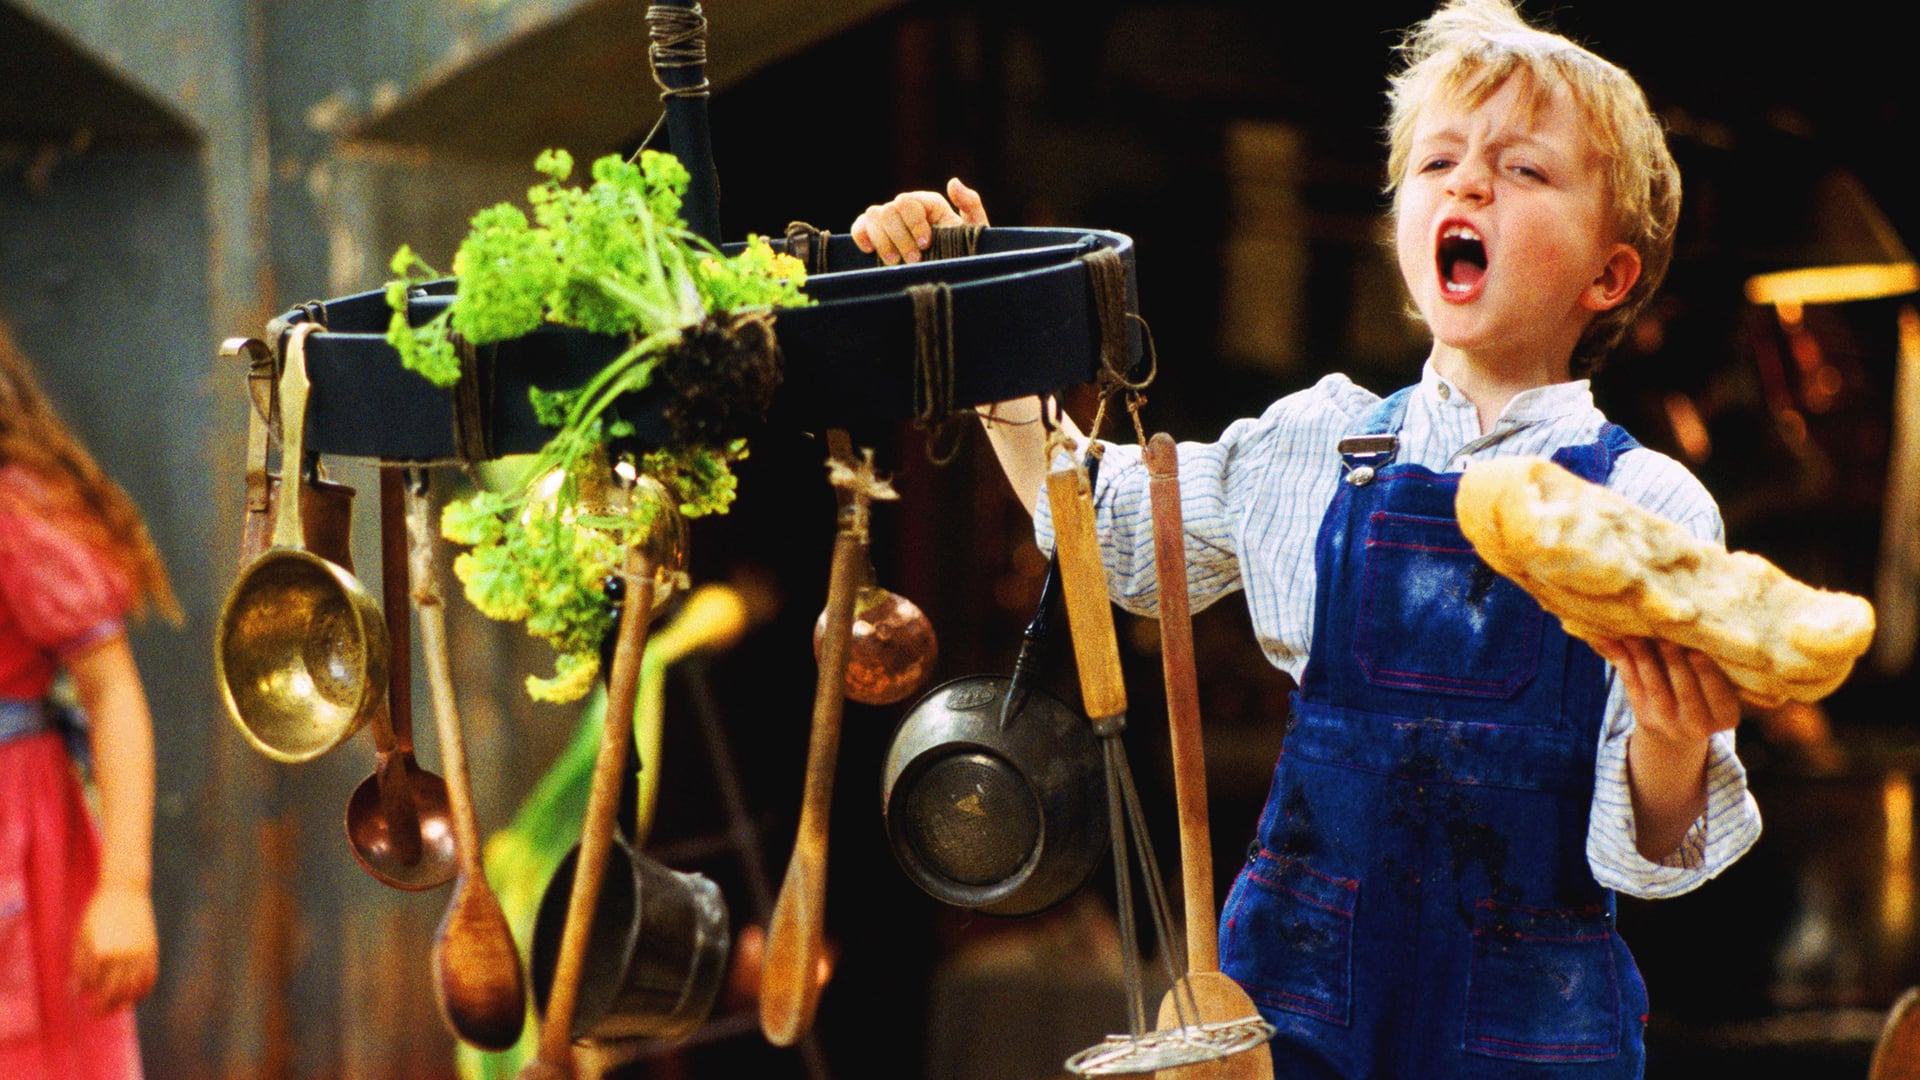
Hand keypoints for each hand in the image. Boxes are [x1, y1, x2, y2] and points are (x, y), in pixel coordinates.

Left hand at [71, 885, 158, 1011]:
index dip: (87, 993)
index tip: (83, 998)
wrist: (125, 890)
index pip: (94, 985)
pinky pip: (150, 978)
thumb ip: (79, 966)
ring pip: (134, 989)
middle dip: (105, 1007)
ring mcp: (140, 953)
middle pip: (114, 992)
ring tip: (116, 1007)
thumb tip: (76, 992)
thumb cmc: (98, 913)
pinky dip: (144, 991)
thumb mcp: (82, 937)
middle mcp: (122, 955)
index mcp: (101, 952)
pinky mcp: (152, 950)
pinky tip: (136, 996)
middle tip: (98, 1012)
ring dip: (125, 1002)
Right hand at [850, 178, 988, 264]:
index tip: (926, 244)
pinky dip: (860, 235)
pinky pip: (859, 227)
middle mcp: (906, 210)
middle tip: (914, 260)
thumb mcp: (974, 230)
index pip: (909, 203)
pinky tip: (869, 251)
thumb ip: (970, 204)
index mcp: (928, 205)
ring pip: (873, 217)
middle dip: (900, 238)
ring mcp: (889, 222)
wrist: (956, 275)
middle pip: (889, 211)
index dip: (914, 223)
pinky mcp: (875, 236)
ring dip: (882, 241)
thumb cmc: (966, 252)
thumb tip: (952, 182)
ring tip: (894, 263)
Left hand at [1594, 637, 1740, 748]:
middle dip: (1674, 660)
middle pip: (1685, 689)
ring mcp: (1668, 724)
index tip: (1696, 649)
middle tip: (1665, 634)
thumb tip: (1699, 624)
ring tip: (1634, 632)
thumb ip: (1716, 665)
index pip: (1718, 693)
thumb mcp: (1722, 689)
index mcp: (1726, 717)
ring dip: (1643, 655)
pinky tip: (1610, 640)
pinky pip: (1631, 685)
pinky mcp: (1643, 717)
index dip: (1705, 672)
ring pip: (1654, 685)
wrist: (1679, 734)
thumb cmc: (1707, 696)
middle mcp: (1698, 726)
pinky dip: (1622, 660)